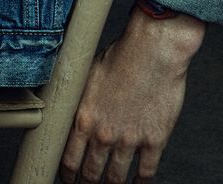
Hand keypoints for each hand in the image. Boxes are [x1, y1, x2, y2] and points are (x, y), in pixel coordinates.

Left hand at [60, 7, 205, 182]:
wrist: (153, 51)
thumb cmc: (120, 56)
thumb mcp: (86, 77)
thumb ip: (78, 100)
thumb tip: (67, 109)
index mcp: (83, 118)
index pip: (69, 159)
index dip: (67, 174)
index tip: (68, 178)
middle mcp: (104, 133)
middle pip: (91, 173)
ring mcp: (130, 139)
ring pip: (116, 178)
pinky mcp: (155, 140)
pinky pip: (146, 172)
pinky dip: (140, 183)